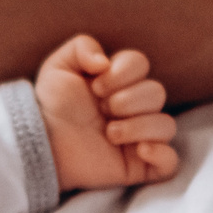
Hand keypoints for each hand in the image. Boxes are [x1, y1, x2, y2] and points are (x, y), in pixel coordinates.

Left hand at [35, 35, 177, 190]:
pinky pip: (171, 162)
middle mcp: (134, 108)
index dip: (122, 73)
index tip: (95, 88)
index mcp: (120, 82)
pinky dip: (162, 154)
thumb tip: (106, 62)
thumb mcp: (58, 66)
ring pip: (166, 125)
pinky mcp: (139, 165)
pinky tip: (139, 151)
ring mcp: (140, 137)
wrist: (41, 143)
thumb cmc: (51, 106)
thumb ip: (82, 46)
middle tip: (102, 111)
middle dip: (128, 100)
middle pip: (157, 93)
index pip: (140, 63)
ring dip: (139, 126)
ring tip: (110, 134)